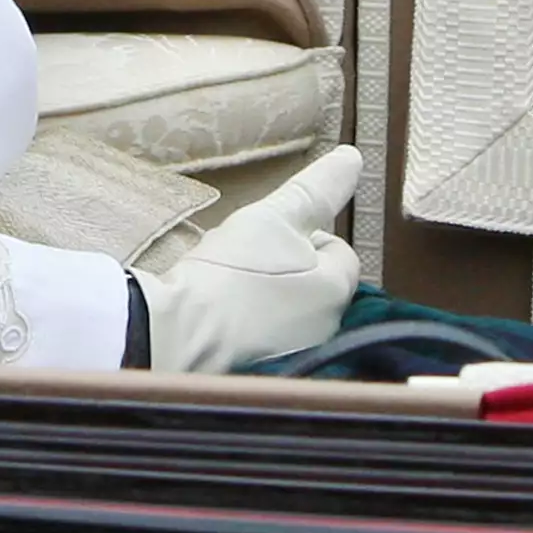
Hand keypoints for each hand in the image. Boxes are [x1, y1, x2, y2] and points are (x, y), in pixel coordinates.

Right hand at [136, 148, 361, 374]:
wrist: (177, 337)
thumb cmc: (231, 273)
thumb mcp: (273, 217)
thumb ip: (315, 190)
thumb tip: (354, 157)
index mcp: (337, 291)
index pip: (337, 248)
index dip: (304, 233)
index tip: (269, 234)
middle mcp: (327, 330)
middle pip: (312, 280)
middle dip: (284, 264)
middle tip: (245, 256)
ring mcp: (295, 357)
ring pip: (284, 307)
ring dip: (263, 293)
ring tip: (225, 283)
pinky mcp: (262, 375)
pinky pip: (261, 337)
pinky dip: (245, 324)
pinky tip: (218, 314)